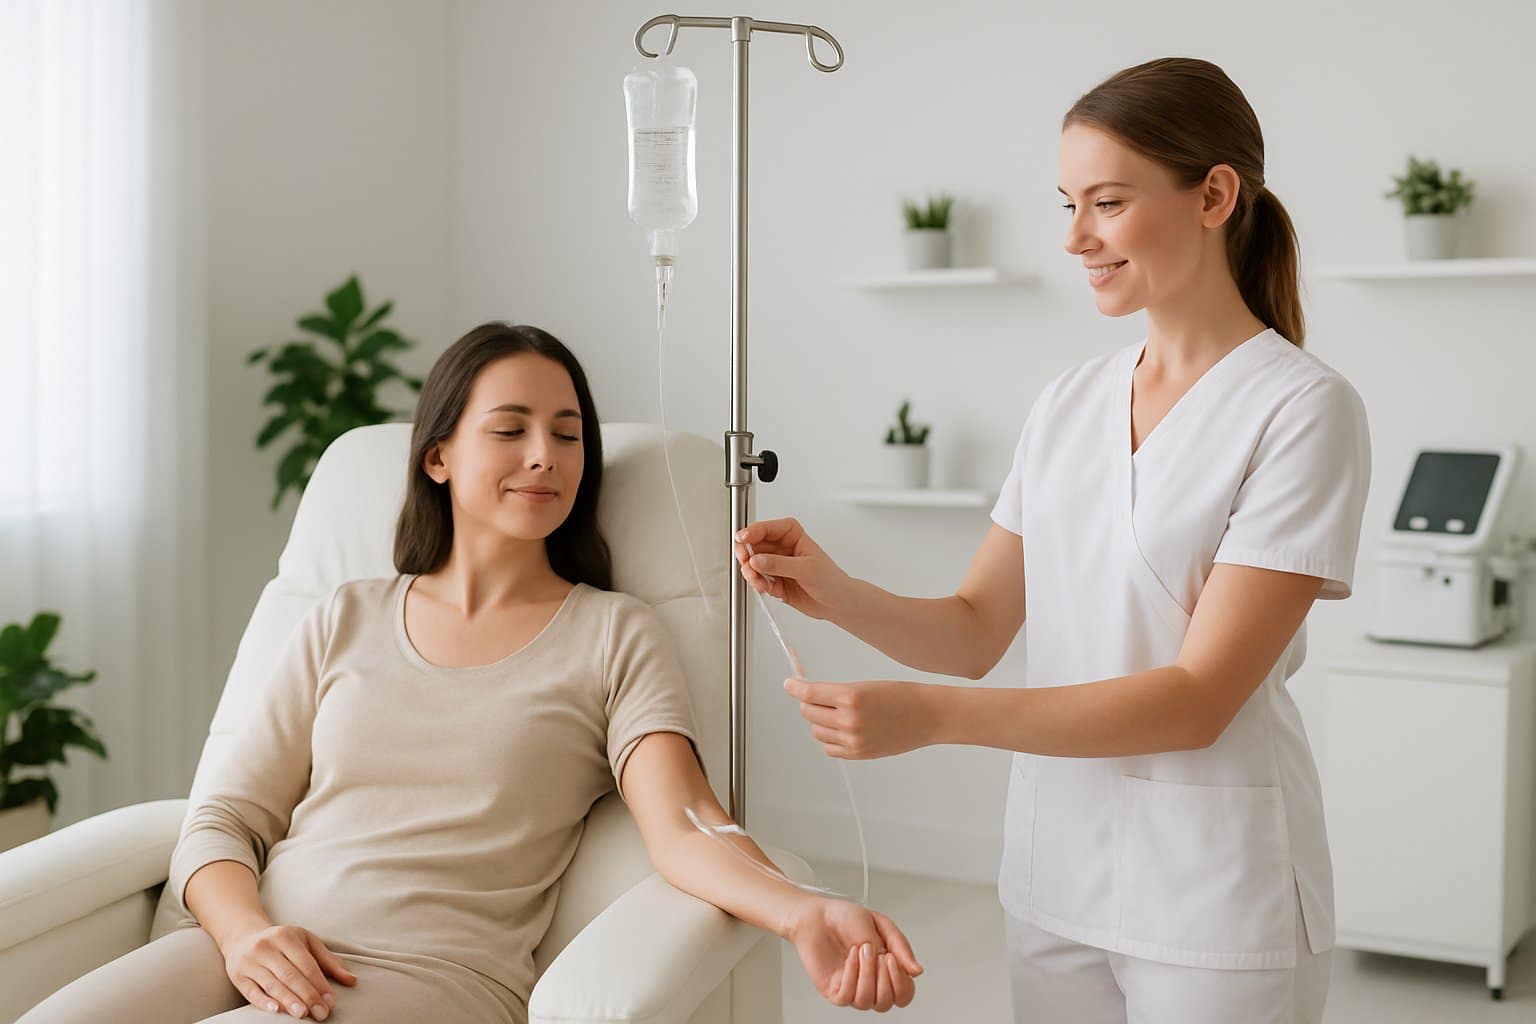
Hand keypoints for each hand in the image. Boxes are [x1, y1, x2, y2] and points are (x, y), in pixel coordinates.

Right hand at [219, 923, 357, 1019]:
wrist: (243, 936)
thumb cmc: (282, 941)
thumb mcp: (306, 942)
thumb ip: (329, 961)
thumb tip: (352, 980)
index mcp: (286, 937)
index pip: (306, 964)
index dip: (320, 983)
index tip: (331, 1001)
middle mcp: (266, 947)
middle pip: (290, 975)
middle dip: (307, 995)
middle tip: (321, 1013)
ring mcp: (250, 961)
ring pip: (272, 984)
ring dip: (288, 1001)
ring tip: (302, 1014)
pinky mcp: (237, 975)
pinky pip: (251, 991)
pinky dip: (263, 1001)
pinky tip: (276, 1010)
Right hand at [734, 518, 851, 621]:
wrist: (837, 603)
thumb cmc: (831, 580)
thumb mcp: (806, 569)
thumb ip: (779, 564)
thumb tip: (757, 560)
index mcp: (792, 535)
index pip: (767, 528)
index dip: (753, 531)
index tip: (743, 538)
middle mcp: (781, 548)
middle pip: (754, 545)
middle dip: (747, 555)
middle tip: (746, 563)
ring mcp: (776, 565)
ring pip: (752, 564)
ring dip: (752, 573)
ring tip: (759, 581)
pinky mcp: (774, 581)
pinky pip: (758, 580)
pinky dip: (759, 585)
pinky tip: (768, 589)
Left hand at [786, 678, 940, 759]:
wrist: (928, 716)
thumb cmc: (901, 696)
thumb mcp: (866, 686)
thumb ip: (837, 693)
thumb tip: (809, 696)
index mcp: (851, 696)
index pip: (809, 693)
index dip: (795, 687)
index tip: (789, 684)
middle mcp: (849, 720)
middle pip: (809, 713)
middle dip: (809, 704)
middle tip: (819, 698)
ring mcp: (853, 740)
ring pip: (817, 731)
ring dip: (820, 721)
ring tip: (838, 714)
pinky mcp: (858, 754)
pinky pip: (829, 748)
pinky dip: (830, 739)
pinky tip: (843, 730)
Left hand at [787, 897, 922, 1010]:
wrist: (818, 914)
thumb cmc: (846, 917)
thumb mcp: (882, 924)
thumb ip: (901, 948)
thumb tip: (917, 971)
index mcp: (886, 969)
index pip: (904, 994)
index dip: (902, 982)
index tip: (892, 959)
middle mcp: (871, 982)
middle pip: (888, 1003)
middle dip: (885, 979)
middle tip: (880, 955)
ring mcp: (853, 987)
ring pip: (868, 1002)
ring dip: (867, 974)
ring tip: (862, 950)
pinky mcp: (835, 990)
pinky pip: (847, 996)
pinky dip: (851, 974)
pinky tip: (850, 956)